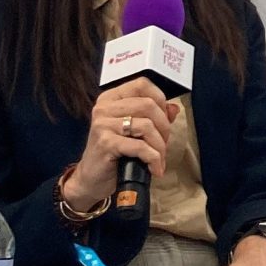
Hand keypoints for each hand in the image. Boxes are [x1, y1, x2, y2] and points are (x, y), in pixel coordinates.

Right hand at [70, 79, 177, 205]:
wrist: (91, 181)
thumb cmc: (114, 155)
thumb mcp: (134, 132)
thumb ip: (153, 117)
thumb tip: (174, 108)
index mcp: (111, 99)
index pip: (142, 85)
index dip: (160, 100)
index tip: (165, 119)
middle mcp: (104, 108)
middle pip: (148, 105)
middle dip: (164, 127)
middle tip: (163, 145)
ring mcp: (103, 124)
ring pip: (147, 125)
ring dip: (159, 146)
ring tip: (159, 159)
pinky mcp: (105, 143)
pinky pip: (140, 146)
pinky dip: (153, 158)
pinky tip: (154, 168)